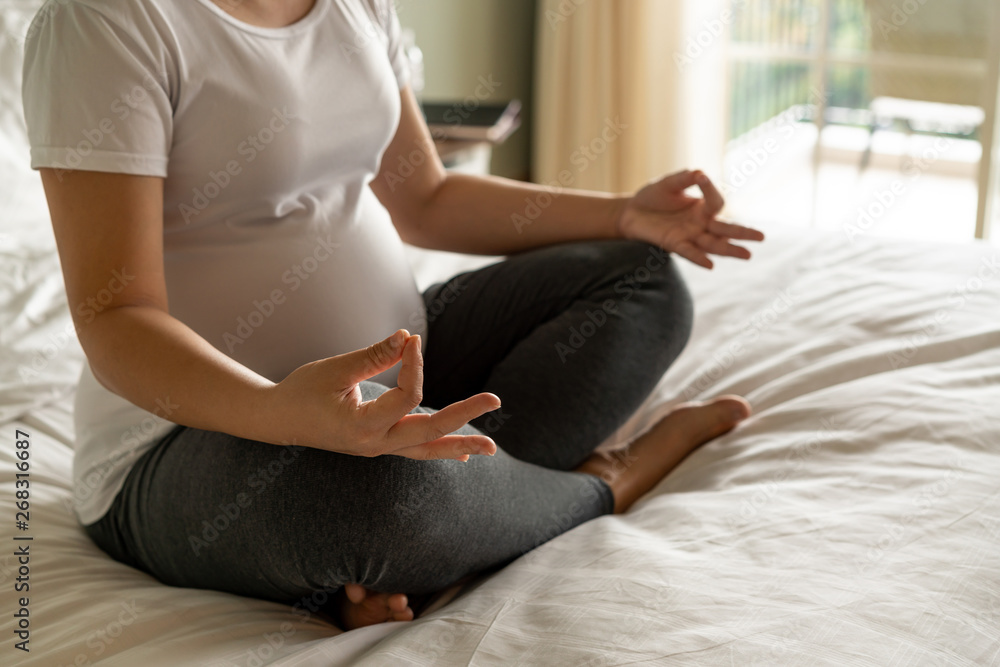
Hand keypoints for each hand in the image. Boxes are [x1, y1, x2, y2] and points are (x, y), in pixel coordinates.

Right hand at [269, 329, 499, 460]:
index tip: (412, 342)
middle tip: (495, 400)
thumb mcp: (336, 368)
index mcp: (362, 425)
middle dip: (465, 416)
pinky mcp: (378, 445)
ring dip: (460, 445)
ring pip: (426, 449)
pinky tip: (463, 453)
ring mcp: (378, 449)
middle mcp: (374, 444)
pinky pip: (415, 450)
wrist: (278, 421)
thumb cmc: (303, 390)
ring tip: (492, 448)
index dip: (415, 365)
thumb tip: (409, 338)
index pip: (407, 396)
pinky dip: (440, 449)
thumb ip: (375, 355)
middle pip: (429, 431)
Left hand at [617, 169, 763, 268]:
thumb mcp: (668, 183)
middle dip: (743, 233)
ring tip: (747, 255)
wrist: (629, 212)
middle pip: (725, 229)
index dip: (710, 190)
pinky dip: (698, 258)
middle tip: (762, 237)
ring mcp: (689, 235)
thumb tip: (700, 172)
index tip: (701, 178)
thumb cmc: (652, 197)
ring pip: (713, 244)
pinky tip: (710, 265)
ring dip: (729, 249)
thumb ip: (685, 178)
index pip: (716, 202)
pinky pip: (689, 253)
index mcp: (702, 207)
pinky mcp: (674, 244)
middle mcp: (700, 223)